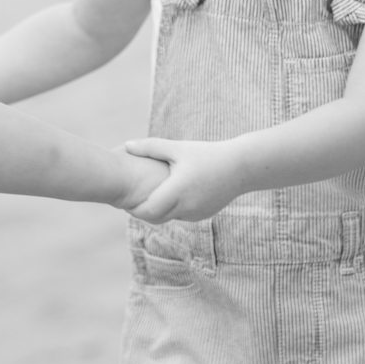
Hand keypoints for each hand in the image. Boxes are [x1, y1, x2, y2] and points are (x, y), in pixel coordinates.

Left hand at [122, 138, 242, 222]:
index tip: (123, 198)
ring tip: (146, 195)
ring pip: (168, 217)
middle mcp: (186, 207)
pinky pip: (181, 215)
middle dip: (142, 211)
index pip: (147, 210)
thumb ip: (151, 147)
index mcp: (177, 191)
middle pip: (154, 218)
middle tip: (129, 200)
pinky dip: (172, 209)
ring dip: (157, 210)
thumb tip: (126, 146)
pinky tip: (168, 195)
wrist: (241, 167)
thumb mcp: (178, 148)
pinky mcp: (203, 215)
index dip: (133, 207)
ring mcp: (195, 214)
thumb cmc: (207, 154)